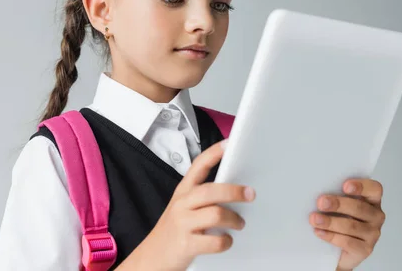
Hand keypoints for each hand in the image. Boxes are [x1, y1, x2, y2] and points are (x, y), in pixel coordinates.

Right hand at [116, 140, 254, 270]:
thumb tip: (235, 191)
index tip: (230, 143)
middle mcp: (181, 204)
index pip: (198, 166)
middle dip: (235, 191)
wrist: (151, 258)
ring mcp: (182, 223)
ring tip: (239, 223)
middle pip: (211, 190)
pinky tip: (226, 241)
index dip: (214, 153)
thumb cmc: (174, 231)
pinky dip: (225, 241)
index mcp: (183, 191)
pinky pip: (214, 241)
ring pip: (216, 214)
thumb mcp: (183, 208)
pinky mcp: (186, 244)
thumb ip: (202, 198)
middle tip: (250, 194)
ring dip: (234, 219)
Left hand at [310, 179, 385, 269]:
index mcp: (371, 199)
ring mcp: (372, 234)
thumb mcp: (337, 205)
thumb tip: (319, 194)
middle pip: (359, 207)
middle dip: (338, 204)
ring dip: (330, 222)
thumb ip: (334, 195)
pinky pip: (348, 242)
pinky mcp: (365, 250)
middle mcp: (375, 216)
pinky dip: (331, 236)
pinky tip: (319, 232)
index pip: (374, 189)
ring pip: (352, 226)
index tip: (344, 186)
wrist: (336, 249)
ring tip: (314, 219)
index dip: (361, 186)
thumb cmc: (337, 218)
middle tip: (321, 203)